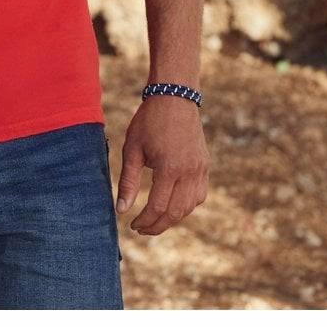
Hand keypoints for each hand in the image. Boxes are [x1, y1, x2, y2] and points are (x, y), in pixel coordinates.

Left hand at [114, 96, 208, 235]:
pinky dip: (186, 206)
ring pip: (189, 207)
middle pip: (175, 212)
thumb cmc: (149, 121)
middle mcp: (189, 172)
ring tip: (154, 220)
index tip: (132, 225)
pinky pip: (199, 195)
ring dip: (172, 218)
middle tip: (141, 229)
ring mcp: (200, 170)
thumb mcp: (132, 148)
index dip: (144, 221)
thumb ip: (128, 181)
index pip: (158, 207)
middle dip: (158, 226)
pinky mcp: (204, 166)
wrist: (174, 97)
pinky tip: (172, 205)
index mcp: (169, 168)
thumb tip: (121, 210)